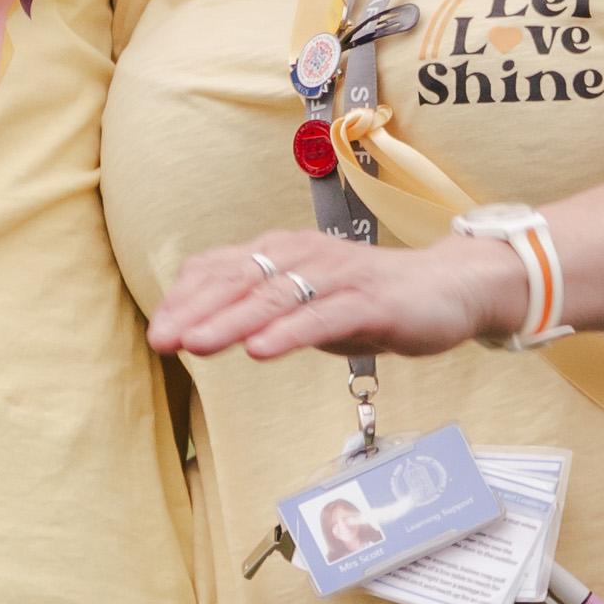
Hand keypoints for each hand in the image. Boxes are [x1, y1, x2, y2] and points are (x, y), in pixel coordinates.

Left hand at [148, 228, 518, 362]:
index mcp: (281, 253)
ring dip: (232, 321)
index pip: (221, 271)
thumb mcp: (301, 301)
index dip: (186, 300)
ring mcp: (337, 277)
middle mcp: (304, 256)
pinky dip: (289, 333)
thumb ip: (255, 307)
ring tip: (197, 343)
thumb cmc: (363, 298)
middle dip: (197, 311)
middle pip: (240, 282)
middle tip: (162, 340)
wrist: (445, 288)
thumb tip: (194, 321)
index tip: (157, 331)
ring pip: (276, 298)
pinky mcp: (368, 302)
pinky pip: (322, 317)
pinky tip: (261, 350)